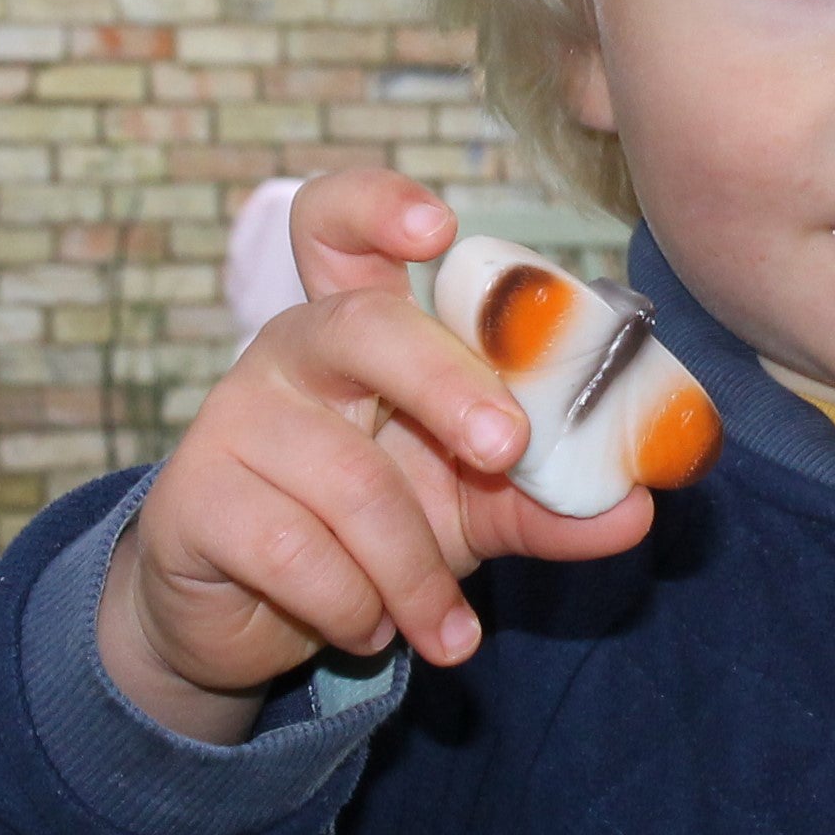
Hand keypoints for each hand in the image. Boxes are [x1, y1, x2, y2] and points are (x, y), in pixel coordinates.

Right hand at [99, 169, 653, 743]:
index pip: (342, 227)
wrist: (262, 620)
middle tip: (506, 448)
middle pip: (364, 325)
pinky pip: (296, 551)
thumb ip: (554, 500)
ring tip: (445, 626)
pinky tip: (369, 628)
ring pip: (350, 478)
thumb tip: (639, 507)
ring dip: (415, 571)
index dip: (381, 206)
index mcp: (364, 325)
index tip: (438, 230)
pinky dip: (355, 606)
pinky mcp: (194, 498)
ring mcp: (236, 418)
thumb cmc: (379, 528)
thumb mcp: (478, 507)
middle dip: (446, 385)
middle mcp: (295, 349)